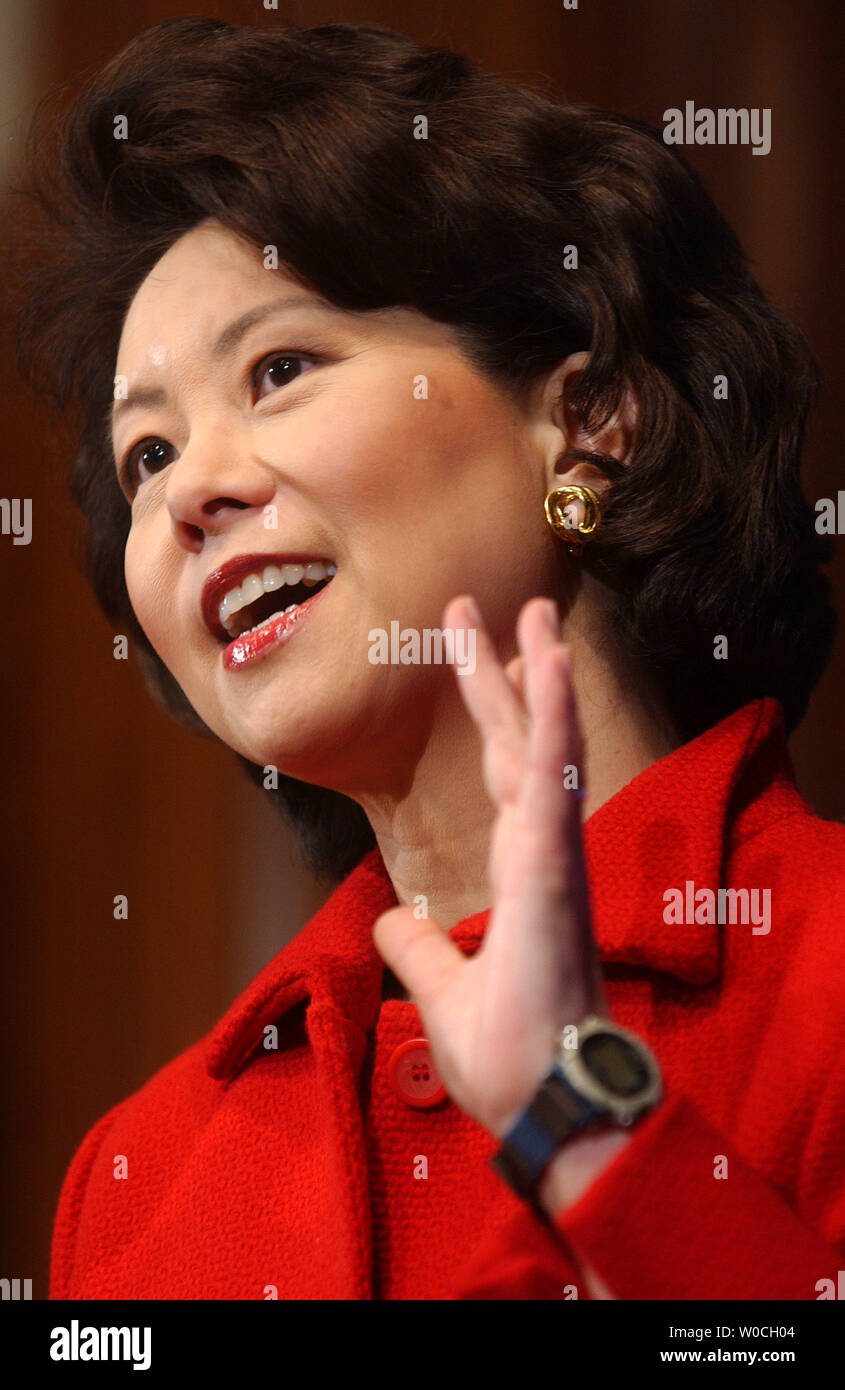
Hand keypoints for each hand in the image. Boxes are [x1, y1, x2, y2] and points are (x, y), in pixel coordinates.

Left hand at [372, 594, 608, 1142]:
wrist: (541, 1100)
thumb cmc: (507, 1055)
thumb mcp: (440, 992)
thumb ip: (418, 948)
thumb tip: (384, 919)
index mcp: (519, 871)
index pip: (505, 773)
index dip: (495, 713)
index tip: (481, 657)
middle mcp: (541, 852)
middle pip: (518, 742)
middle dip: (502, 673)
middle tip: (485, 608)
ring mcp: (551, 855)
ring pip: (542, 745)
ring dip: (538, 675)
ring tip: (533, 610)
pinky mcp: (552, 868)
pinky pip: (551, 779)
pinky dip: (554, 718)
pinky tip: (551, 665)